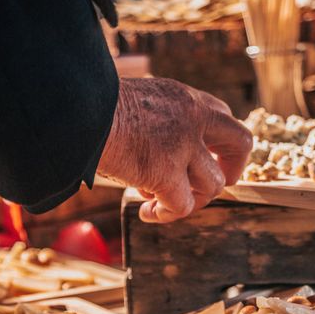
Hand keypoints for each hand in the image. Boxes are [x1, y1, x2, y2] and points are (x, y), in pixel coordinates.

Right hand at [98, 78, 251, 222]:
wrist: (74, 111)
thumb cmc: (91, 108)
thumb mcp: (136, 103)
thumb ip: (157, 122)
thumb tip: (154, 154)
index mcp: (184, 98)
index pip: (221, 117)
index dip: (217, 144)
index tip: (203, 158)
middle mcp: (192, 117)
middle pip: (240, 143)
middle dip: (231, 170)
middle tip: (210, 187)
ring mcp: (182, 146)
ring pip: (212, 185)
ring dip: (191, 201)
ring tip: (159, 202)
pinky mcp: (165, 172)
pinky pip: (181, 207)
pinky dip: (166, 215)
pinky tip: (147, 213)